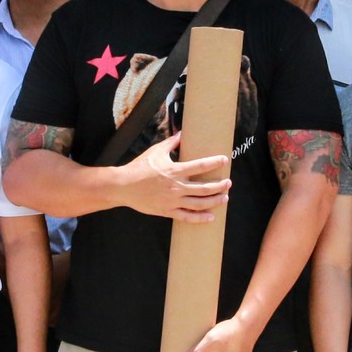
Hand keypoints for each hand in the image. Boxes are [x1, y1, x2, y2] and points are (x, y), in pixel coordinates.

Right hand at [115, 131, 233, 222]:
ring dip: (215, 201)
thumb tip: (182, 133)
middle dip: (220, 186)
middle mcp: (176, 187)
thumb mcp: (155, 151)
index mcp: (175, 171)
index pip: (200, 166)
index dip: (214, 163)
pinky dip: (200, 218)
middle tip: (228, 183)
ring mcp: (172, 201)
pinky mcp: (167, 211)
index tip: (225, 160)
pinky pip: (187, 217)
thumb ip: (171, 142)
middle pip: (204, 188)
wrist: (123, 186)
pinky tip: (211, 217)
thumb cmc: (139, 167)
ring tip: (224, 198)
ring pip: (199, 204)